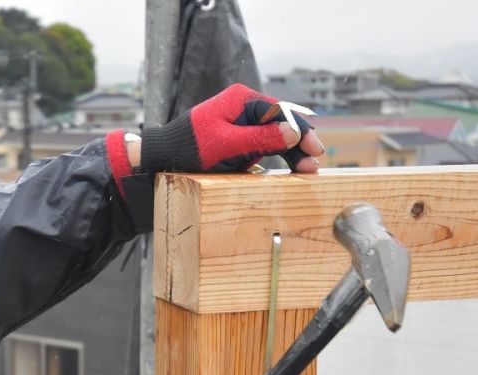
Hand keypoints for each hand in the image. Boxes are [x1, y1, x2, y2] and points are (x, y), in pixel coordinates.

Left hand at [138, 83, 324, 174]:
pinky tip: (289, 170)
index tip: (314, 149)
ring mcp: (242, 125)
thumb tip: (293, 132)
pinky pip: (263, 147)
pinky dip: (275, 158)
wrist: (163, 158)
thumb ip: (260, 138)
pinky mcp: (238, 141)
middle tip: (314, 162)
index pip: (280, 112)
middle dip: (298, 143)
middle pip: (281, 124)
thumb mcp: (226, 144)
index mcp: (241, 100)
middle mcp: (244, 108)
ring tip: (305, 171)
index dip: (299, 130)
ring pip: (275, 137)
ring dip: (290, 153)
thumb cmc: (189, 148)